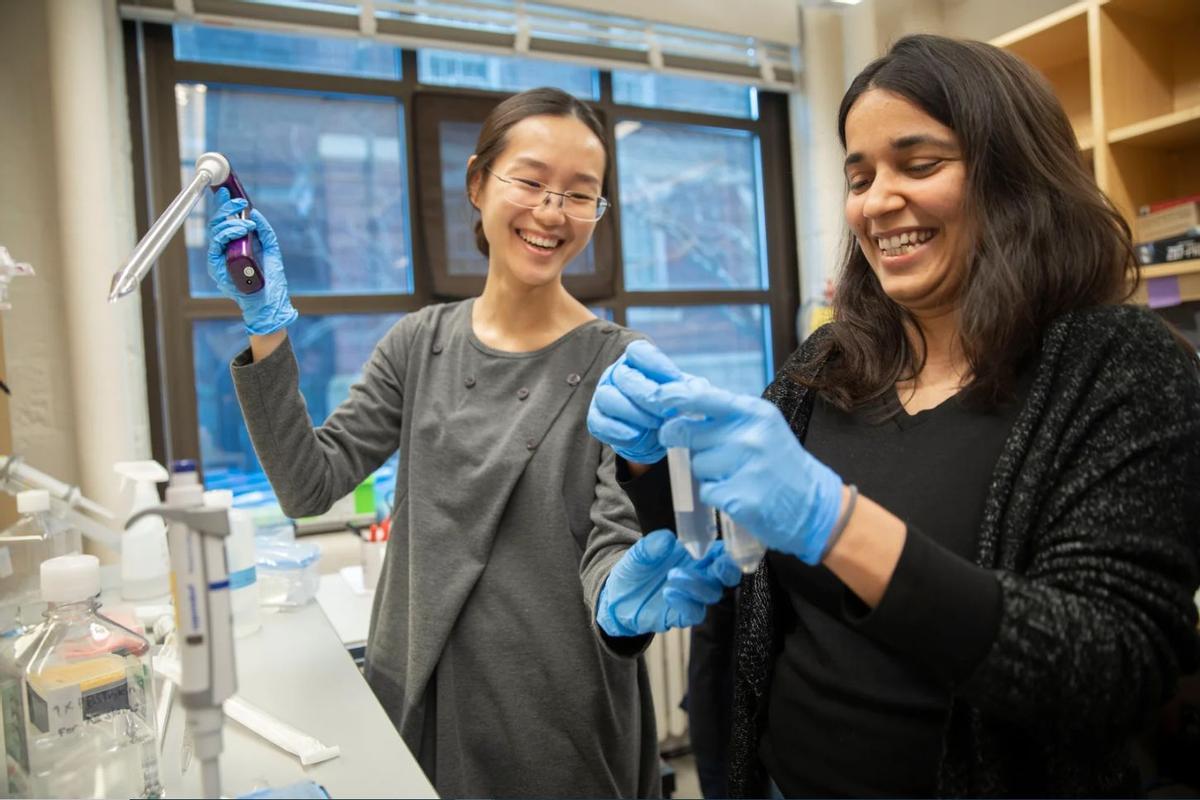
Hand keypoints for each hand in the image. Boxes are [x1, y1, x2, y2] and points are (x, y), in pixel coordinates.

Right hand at [207, 188, 297, 335]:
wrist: (271, 304)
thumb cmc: (270, 280)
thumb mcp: (271, 250)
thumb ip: (265, 232)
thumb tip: (256, 213)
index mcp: (233, 247)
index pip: (223, 223)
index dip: (223, 206)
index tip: (227, 191)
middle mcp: (223, 253)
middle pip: (216, 224)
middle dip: (226, 208)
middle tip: (241, 201)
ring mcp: (219, 260)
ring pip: (215, 232)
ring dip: (232, 222)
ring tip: (248, 222)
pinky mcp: (217, 269)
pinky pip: (217, 245)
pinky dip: (228, 233)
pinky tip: (242, 229)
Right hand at [587, 340, 684, 463]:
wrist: (653, 433)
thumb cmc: (669, 405)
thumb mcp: (683, 393)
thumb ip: (691, 389)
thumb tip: (698, 390)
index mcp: (637, 360)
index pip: (638, 351)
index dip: (656, 364)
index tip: (676, 381)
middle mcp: (617, 374)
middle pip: (624, 377)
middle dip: (647, 395)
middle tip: (668, 411)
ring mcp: (604, 395)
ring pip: (607, 398)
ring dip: (633, 413)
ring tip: (655, 425)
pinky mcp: (596, 418)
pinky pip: (598, 422)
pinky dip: (616, 430)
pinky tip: (635, 436)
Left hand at [597, 530, 741, 636]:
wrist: (617, 597)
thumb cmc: (635, 570)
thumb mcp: (638, 554)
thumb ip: (652, 545)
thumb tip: (668, 538)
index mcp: (694, 556)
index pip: (720, 552)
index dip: (727, 550)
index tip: (723, 549)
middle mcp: (699, 575)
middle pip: (726, 575)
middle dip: (728, 570)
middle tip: (718, 565)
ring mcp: (692, 596)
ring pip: (712, 593)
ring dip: (697, 584)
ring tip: (673, 576)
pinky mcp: (682, 615)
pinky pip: (695, 612)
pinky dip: (686, 603)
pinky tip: (669, 593)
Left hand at [658, 382, 844, 564]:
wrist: (815, 506)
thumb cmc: (782, 464)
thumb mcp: (762, 427)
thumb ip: (727, 414)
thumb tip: (682, 398)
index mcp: (754, 413)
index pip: (703, 397)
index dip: (675, 397)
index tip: (659, 398)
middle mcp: (750, 435)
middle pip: (689, 434)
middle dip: (691, 445)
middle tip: (714, 453)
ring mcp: (747, 467)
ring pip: (697, 466)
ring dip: (709, 474)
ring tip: (738, 477)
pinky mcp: (742, 498)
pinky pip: (707, 492)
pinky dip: (718, 496)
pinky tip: (741, 494)